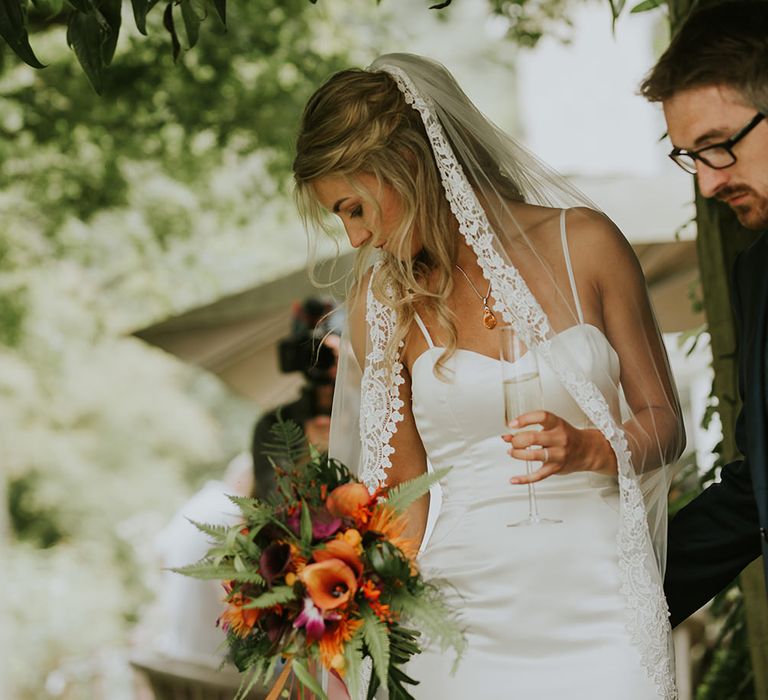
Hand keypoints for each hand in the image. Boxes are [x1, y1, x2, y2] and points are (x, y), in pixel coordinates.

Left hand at [501, 411, 616, 484]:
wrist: (587, 450)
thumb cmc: (566, 436)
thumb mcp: (552, 427)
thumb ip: (530, 429)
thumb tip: (507, 436)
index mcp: (557, 424)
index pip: (541, 417)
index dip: (524, 419)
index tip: (512, 424)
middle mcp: (559, 439)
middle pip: (533, 437)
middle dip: (517, 440)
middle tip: (512, 441)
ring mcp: (558, 455)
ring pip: (534, 455)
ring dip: (518, 454)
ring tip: (511, 452)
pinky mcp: (556, 468)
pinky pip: (538, 476)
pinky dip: (524, 479)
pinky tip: (514, 479)